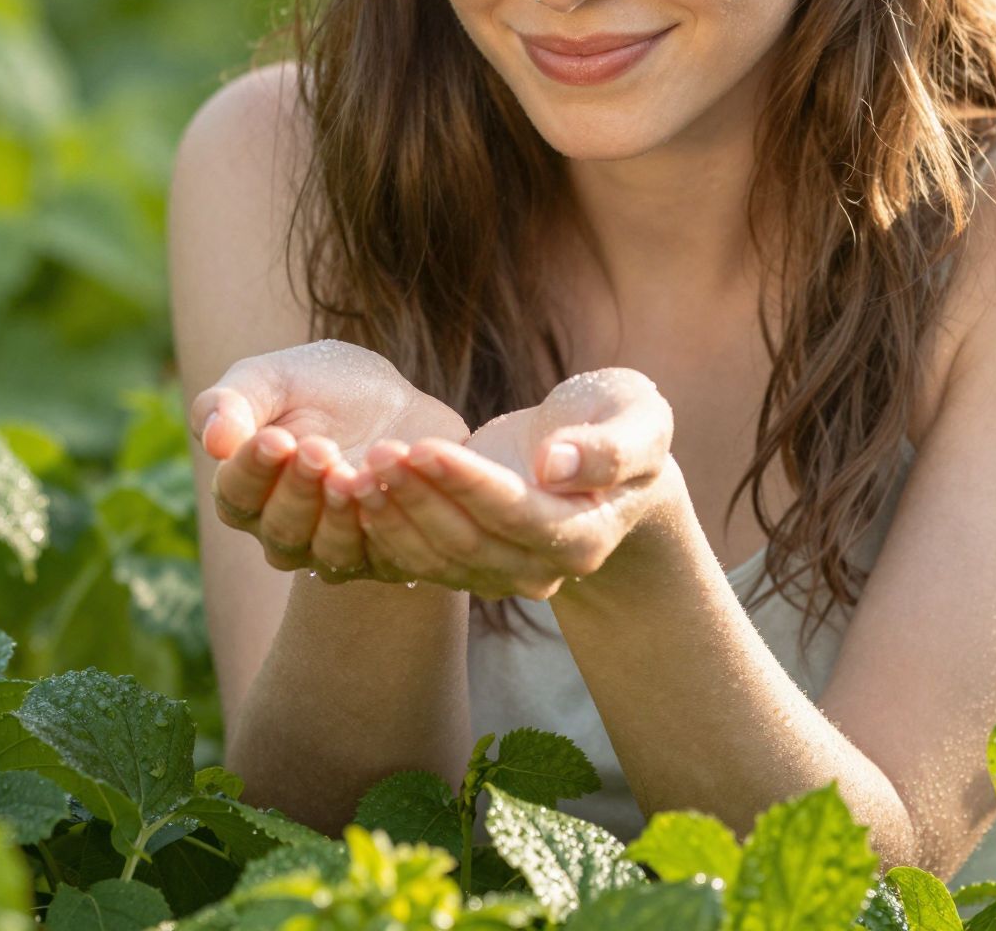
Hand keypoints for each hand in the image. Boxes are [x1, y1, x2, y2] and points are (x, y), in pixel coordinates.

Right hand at [191, 341, 469, 582]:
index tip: (276, 439)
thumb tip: (213, 441)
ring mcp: (331, 548)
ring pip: (330, 551)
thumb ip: (231, 402)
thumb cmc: (314, 385)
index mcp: (243, 492)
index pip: (236, 495)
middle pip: (282, 530)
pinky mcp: (383, 551)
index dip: (254, 470)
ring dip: (340, 513)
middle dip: (300, 489)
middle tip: (319, 448)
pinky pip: (383, 552)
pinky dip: (386, 520)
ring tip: (353, 472)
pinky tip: (391, 483)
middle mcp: (282, 531)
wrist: (386, 394)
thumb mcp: (269, 378)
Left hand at [346, 367, 677, 599]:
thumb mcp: (640, 421)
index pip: (515, 514)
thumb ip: (610, 446)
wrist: (603, 461)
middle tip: (376, 452)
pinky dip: (386, 529)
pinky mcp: (471, 566)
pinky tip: (355, 490)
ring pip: (437, 557)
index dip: (467, 483)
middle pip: (468, 541)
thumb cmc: (623, 426)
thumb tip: (555, 465)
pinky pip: (420, 559)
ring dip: (394, 516)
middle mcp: (543, 570)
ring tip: (358, 468)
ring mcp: (503, 575)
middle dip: (418, 496)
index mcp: (584, 535)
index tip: (423, 444)